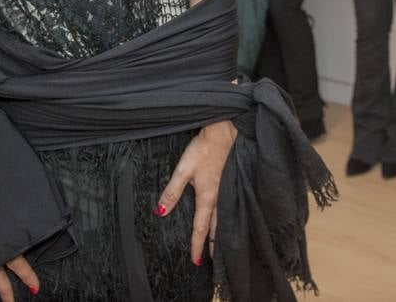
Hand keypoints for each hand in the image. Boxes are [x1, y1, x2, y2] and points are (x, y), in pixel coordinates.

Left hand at [157, 119, 236, 265]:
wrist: (227, 132)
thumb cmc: (205, 149)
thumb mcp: (183, 169)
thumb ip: (172, 191)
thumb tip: (161, 211)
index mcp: (207, 198)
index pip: (200, 228)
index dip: (196, 245)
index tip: (195, 261)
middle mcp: (221, 199)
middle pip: (218, 229)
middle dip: (215, 246)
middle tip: (214, 263)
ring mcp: (229, 192)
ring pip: (226, 220)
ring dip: (224, 235)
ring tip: (224, 248)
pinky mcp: (234, 183)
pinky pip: (233, 209)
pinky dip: (232, 220)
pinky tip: (232, 221)